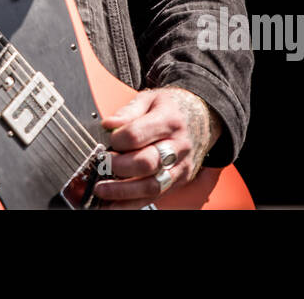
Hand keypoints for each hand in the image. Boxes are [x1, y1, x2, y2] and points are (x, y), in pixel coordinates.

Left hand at [93, 85, 222, 208]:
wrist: (202, 119)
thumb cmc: (171, 109)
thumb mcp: (150, 99)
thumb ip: (128, 112)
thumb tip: (109, 125)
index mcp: (169, 120)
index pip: (137, 134)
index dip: (117, 139)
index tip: (109, 139)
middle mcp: (178, 146)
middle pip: (147, 163)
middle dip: (119, 167)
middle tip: (102, 165)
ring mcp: (180, 167)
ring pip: (152, 186)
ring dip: (123, 192)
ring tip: (102, 190)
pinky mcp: (179, 181)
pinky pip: (156, 197)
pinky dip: (133, 203)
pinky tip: (114, 204)